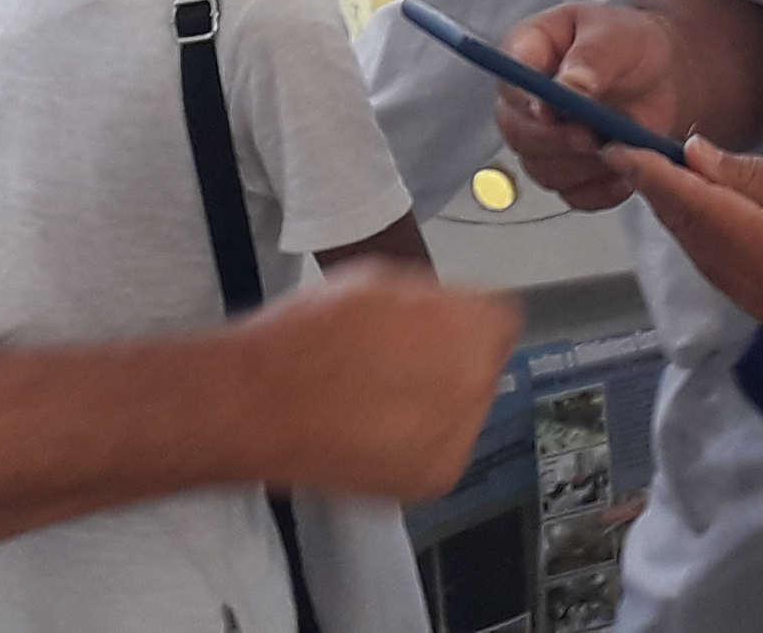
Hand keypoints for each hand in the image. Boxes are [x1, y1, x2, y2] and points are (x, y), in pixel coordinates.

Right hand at [230, 262, 519, 499]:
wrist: (262, 402)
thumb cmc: (307, 338)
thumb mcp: (378, 282)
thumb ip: (432, 297)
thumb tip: (451, 309)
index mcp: (472, 327)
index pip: (500, 320)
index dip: (463, 322)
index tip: (443, 330)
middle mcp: (475, 384)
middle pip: (482, 368)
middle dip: (450, 364)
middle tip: (398, 364)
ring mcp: (457, 437)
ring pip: (462, 414)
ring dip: (433, 407)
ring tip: (376, 398)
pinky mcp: (434, 479)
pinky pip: (438, 452)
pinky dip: (414, 445)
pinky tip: (371, 428)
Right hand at [493, 5, 687, 209]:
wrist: (663, 73)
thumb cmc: (630, 42)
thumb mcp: (616, 35)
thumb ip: (591, 59)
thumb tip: (569, 87)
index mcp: (529, 54)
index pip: (509, 82)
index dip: (524, 101)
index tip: (550, 110)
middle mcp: (528, 102)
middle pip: (518, 134)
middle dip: (555, 141)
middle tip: (590, 136)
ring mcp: (545, 141)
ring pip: (544, 170)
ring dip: (583, 165)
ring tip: (618, 145)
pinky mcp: (570, 172)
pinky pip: (574, 194)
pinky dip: (601, 188)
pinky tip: (624, 167)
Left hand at [619, 138, 762, 328]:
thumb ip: (749, 174)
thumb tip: (693, 156)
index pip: (693, 206)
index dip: (652, 173)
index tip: (616, 144)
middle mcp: (753, 288)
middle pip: (689, 233)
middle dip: (657, 191)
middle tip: (625, 150)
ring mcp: (760, 305)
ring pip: (699, 253)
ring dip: (677, 213)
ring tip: (653, 171)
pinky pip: (719, 268)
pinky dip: (701, 235)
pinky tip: (696, 207)